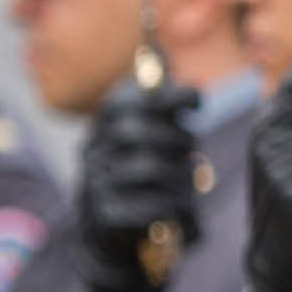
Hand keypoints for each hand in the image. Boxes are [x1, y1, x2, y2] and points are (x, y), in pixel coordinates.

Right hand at [75, 78, 200, 291]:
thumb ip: (159, 107)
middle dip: (176, 138)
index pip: (128, 100)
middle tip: (193, 151)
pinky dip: (172, 208)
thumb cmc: (142, 174)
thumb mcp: (151, 139)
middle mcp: (93, 150)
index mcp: (104, 125)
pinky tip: (184, 212)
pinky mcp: (102, 213)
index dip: (165, 97)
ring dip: (181, 176)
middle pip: (136, 131)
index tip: (198, 101)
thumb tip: (164, 59)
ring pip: (147, 169)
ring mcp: (94, 182)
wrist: (110, 231)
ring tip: (196, 184)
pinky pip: (145, 207)